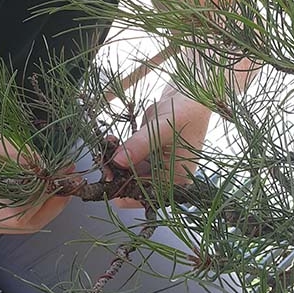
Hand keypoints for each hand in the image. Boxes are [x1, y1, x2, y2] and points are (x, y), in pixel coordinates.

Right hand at [0, 130, 72, 238]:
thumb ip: (16, 155)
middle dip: (52, 202)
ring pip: (20, 225)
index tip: (65, 176)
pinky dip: (27, 207)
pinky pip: (9, 222)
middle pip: (26, 223)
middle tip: (68, 180)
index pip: (23, 212)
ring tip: (57, 181)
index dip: (49, 197)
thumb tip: (45, 166)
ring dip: (43, 205)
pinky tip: (37, 189)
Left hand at [107, 93, 210, 208]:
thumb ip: (139, 146)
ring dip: (114, 161)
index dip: (124, 188)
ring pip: (128, 172)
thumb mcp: (161, 130)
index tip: (109, 175)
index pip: (146, 196)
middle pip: (134, 186)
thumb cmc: (187, 113)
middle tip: (103, 159)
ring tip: (107, 145)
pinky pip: (129, 159)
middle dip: (116, 173)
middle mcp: (166, 178)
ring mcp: (156, 166)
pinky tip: (111, 141)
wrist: (190, 96)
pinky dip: (118, 151)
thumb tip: (117, 161)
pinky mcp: (148, 154)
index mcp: (176, 181)